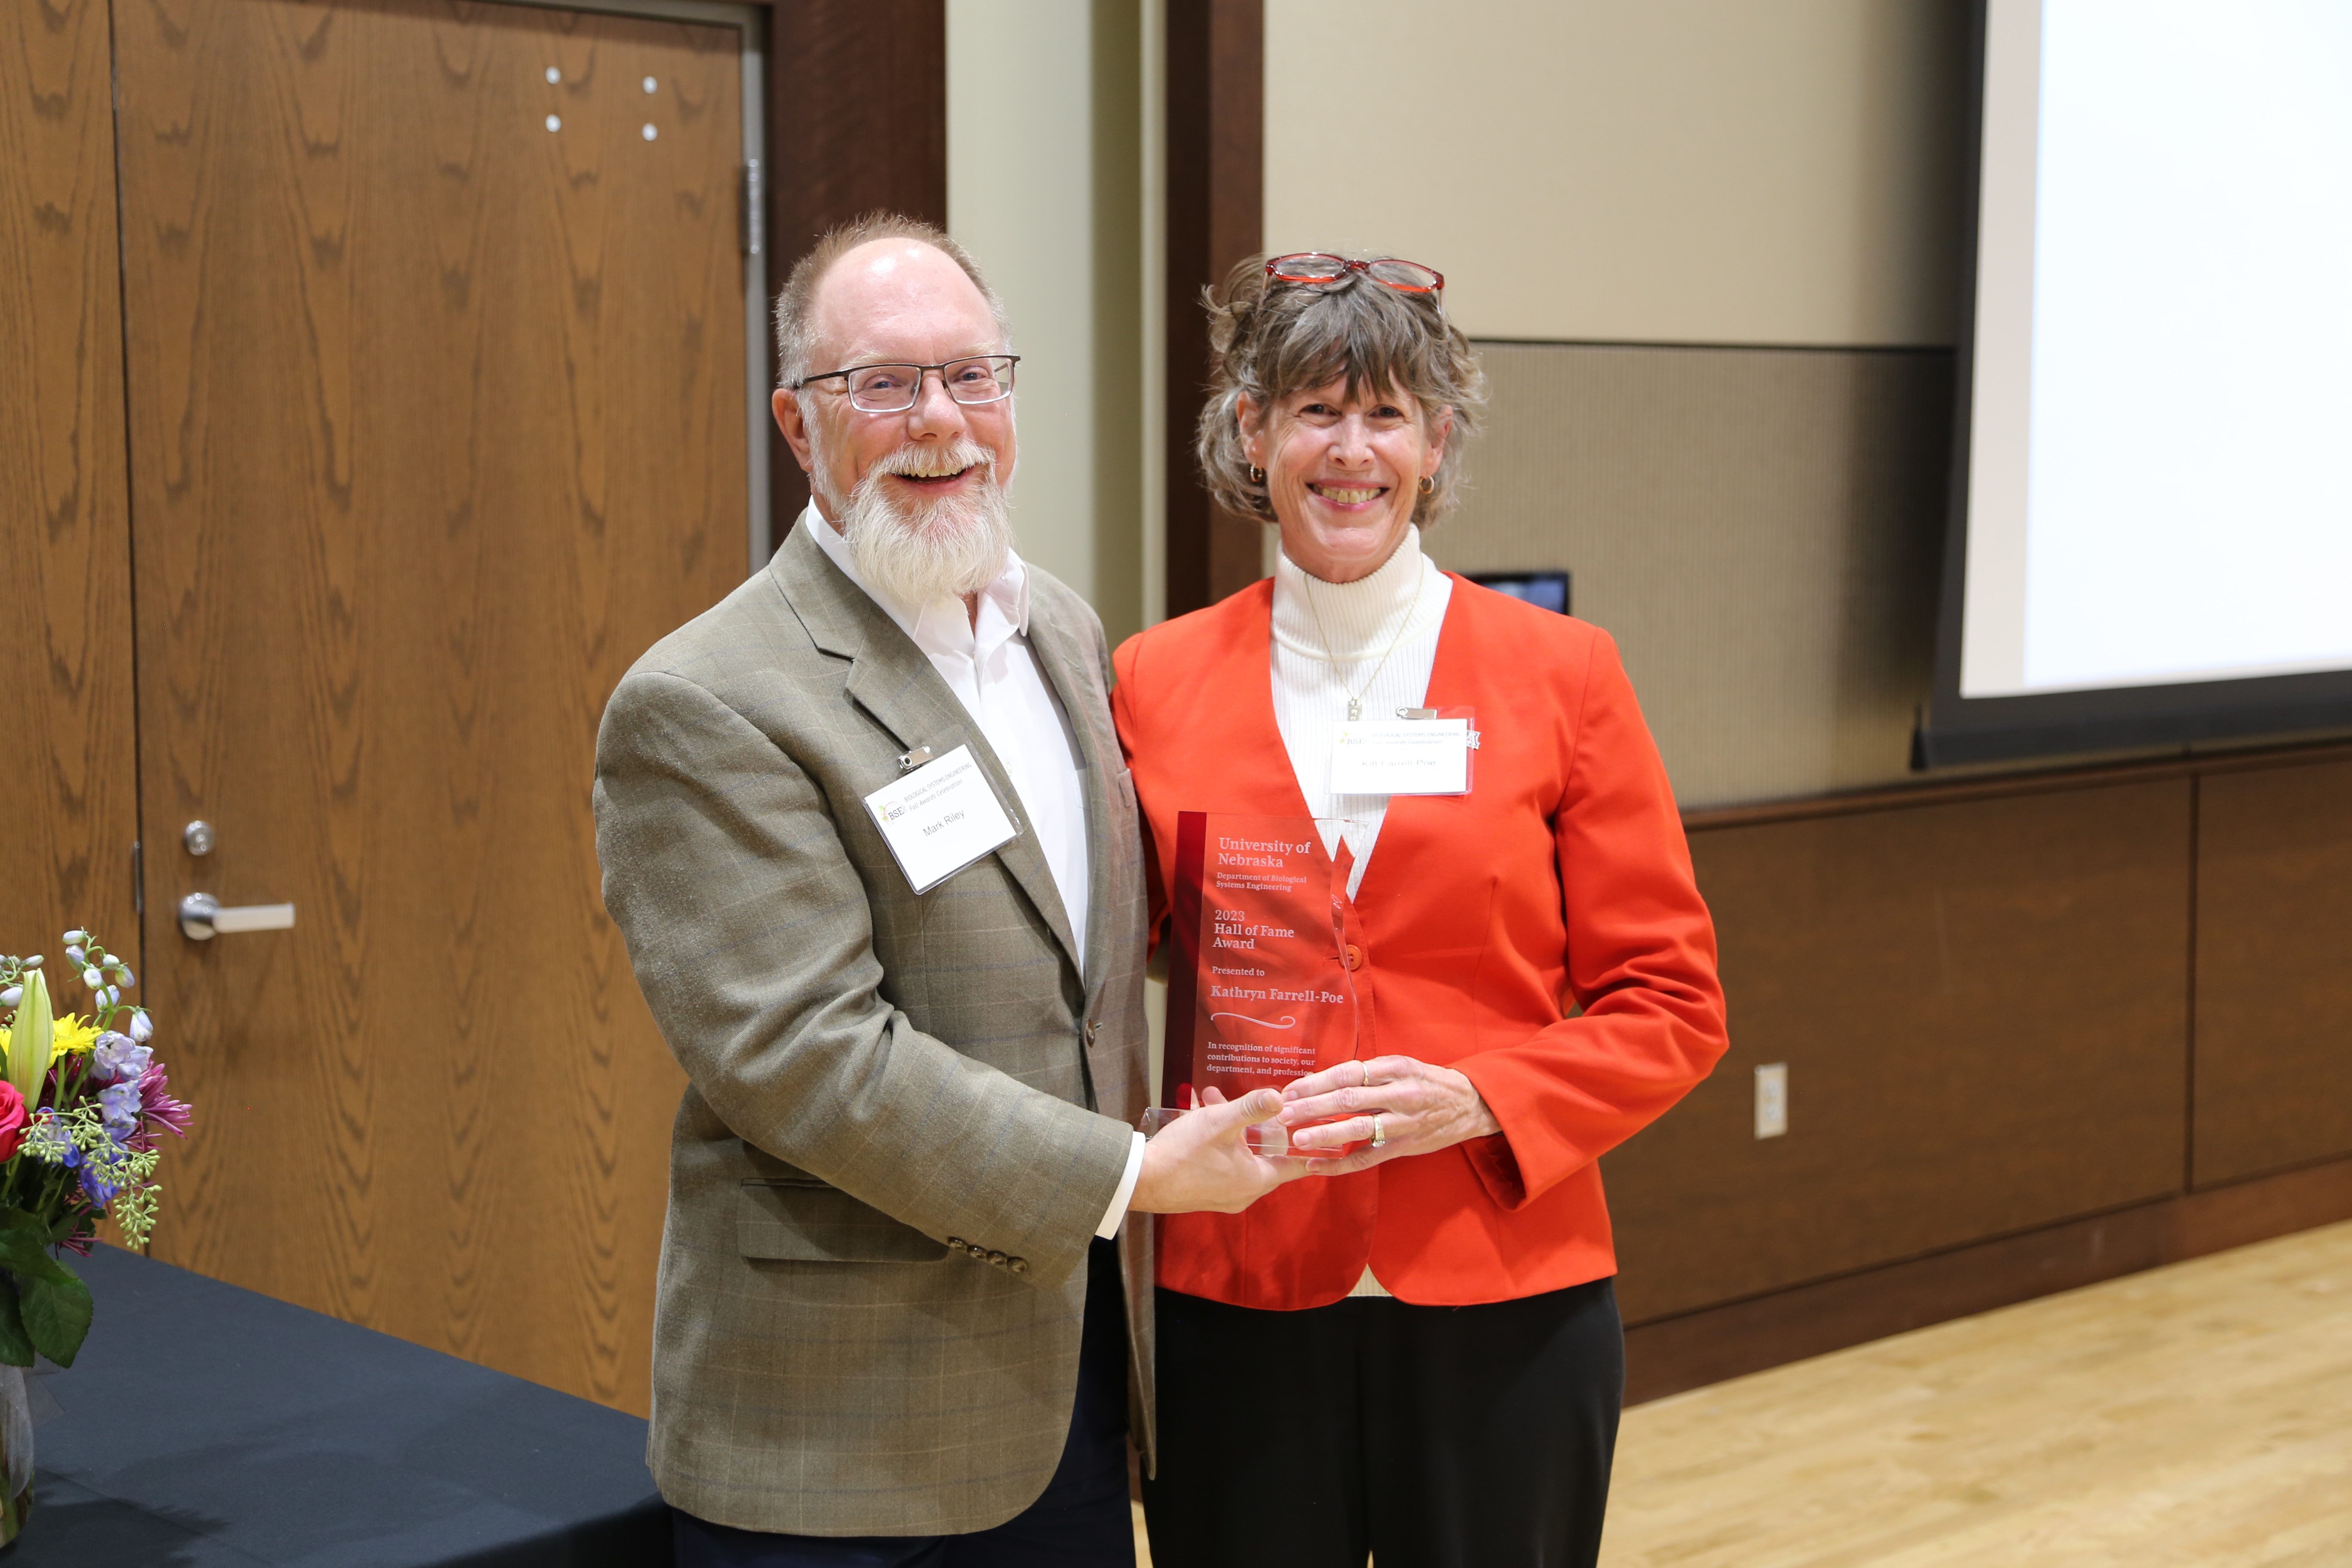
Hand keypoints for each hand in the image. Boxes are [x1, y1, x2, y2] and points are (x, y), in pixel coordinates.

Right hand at [1129, 1088, 1312, 1213]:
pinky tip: (1198, 1114)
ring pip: (1240, 1155)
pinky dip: (1217, 1140)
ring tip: (1213, 1099)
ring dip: (1231, 1127)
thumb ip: (1252, 1107)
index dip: (1307, 1145)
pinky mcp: (1205, 1192)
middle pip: (1265, 1155)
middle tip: (1253, 1101)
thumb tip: (1280, 1096)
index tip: (1319, 1133)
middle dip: (1257, 1123)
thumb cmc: (1183, 1153)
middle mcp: (1244, 1193)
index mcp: (1256, 1180)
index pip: (1296, 1165)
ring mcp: (1224, 1195)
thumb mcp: (1220, 1123)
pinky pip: (1221, 1163)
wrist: (1141, 1181)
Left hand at [1277, 1055, 1501, 1174]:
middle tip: (1283, 1113)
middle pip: (1348, 1099)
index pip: (1348, 1073)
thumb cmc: (1427, 1081)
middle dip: (1312, 1106)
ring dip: (1324, 1134)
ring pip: (1358, 1128)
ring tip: (1296, 1138)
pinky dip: (1340, 1165)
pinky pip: (1367, 1158)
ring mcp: (1403, 1123)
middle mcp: (1399, 1094)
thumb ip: (1365, 1074)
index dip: (1316, 1082)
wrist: (1470, 1104)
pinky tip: (1316, 1166)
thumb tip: (1318, 1080)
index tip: (1290, 1089)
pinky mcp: (1404, 1148)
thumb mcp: (1400, 1067)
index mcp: (1395, 1068)